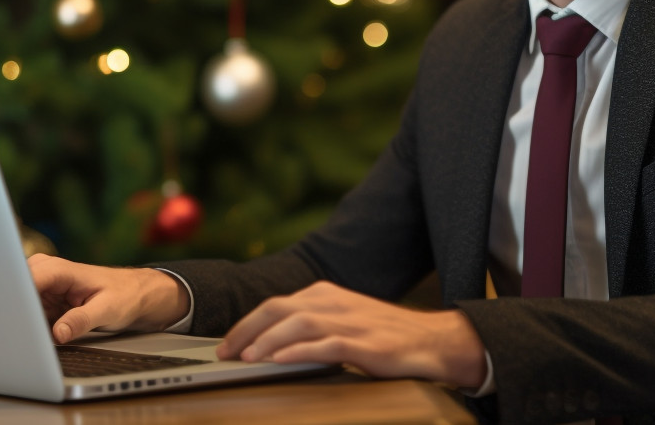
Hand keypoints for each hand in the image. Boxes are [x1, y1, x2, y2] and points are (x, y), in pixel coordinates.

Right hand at [27, 253, 189, 342]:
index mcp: (59, 269)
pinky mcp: (43, 301)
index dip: (14, 300)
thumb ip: (82, 320)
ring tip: (25, 338)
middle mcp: (46, 273)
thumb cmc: (125, 295)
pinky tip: (33, 335)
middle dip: (13, 312)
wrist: (134, 293)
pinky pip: (27, 314)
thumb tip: (58, 333)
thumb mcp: (107, 309)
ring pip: (18, 305)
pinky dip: (29, 325)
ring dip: (20, 321)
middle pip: (14, 292)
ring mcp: (42, 287)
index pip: (24, 281)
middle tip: (17, 336)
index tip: (13, 320)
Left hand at [215, 281, 486, 389]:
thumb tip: (271, 339)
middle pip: (278, 308)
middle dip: (246, 330)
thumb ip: (311, 322)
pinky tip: (280, 361)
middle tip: (224, 352)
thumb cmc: (383, 333)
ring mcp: (348, 321)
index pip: (275, 304)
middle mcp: (332, 301)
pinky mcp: (363, 343)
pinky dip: (299, 351)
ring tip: (246, 358)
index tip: (226, 343)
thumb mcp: (343, 318)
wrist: (429, 340)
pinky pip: (324, 344)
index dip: (247, 323)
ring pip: (297, 323)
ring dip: (267, 341)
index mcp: (325, 293)